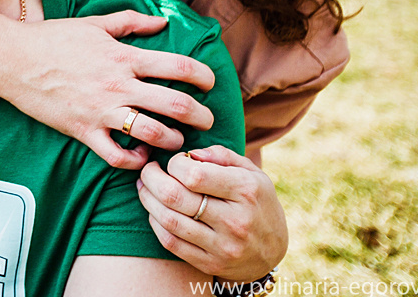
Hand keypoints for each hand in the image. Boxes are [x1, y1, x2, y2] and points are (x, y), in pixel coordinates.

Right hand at [0, 11, 215, 169]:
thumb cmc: (53, 38)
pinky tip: (141, 155)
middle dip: (200, 115)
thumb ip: (132, 21)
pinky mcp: (84, 131)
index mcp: (124, 56)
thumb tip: (162, 22)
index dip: (203, 76)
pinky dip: (136, 160)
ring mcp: (101, 111)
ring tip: (178, 140)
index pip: (178, 67)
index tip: (209, 83)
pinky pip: (117, 155)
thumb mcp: (95, 23)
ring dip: (174, 140)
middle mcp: (118, 85)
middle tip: (206, 120)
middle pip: (175, 105)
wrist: (14, 59)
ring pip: (153, 134)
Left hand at [136, 146, 287, 281]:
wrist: (272, 252)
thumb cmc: (256, 203)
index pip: (194, 174)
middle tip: (147, 170)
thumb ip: (223, 155)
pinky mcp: (211, 264)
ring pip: (169, 219)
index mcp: (246, 191)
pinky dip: (155, 223)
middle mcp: (235, 220)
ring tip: (145, 187)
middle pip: (175, 196)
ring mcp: (223, 246)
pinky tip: (155, 211)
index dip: (175, 164)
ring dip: (148, 199)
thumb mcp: (252, 173)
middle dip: (151, 178)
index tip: (175, 162)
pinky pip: (171, 242)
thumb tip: (191, 153)